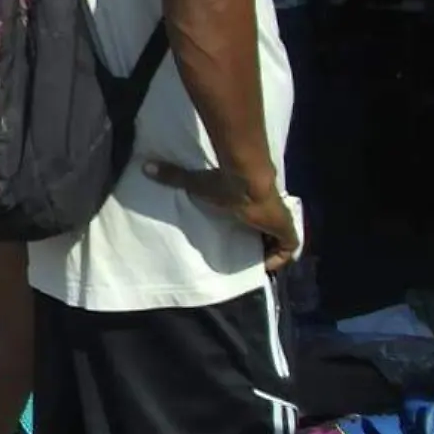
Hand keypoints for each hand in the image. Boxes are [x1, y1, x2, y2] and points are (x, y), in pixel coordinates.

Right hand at [143, 160, 299, 271]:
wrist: (247, 183)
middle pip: (268, 228)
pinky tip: (264, 266)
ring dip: (269, 250)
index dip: (250, 226)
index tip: (241, 237)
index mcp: (250, 199)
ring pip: (279, 239)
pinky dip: (278, 259)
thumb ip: (174, 176)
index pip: (254, 213)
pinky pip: (288, 249)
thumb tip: (145, 167)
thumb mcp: (196, 183)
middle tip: (246, 253)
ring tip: (254, 262)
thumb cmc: (225, 183)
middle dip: (260, 241)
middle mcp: (267, 209)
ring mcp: (278, 220)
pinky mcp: (285, 230)